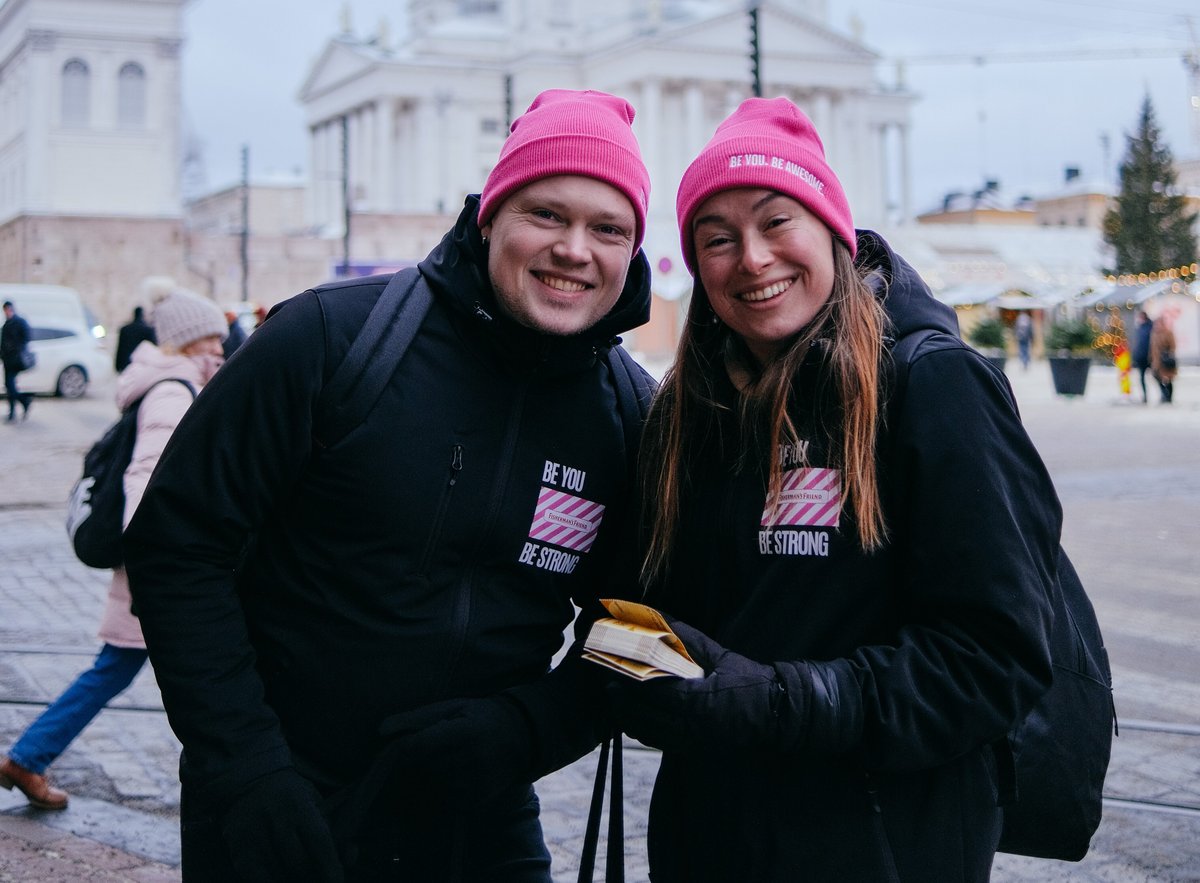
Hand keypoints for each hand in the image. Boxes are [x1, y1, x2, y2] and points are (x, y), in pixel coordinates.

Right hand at [220, 768, 342, 881]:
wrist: (250, 783)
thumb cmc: (292, 796)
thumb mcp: (316, 802)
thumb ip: (333, 829)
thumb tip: (348, 856)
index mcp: (298, 804)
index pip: (319, 841)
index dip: (330, 867)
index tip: (336, 881)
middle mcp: (274, 819)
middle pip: (299, 864)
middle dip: (312, 874)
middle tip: (317, 873)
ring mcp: (252, 837)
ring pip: (280, 875)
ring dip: (292, 878)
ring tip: (296, 868)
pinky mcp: (237, 852)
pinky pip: (259, 880)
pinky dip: (273, 880)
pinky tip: (279, 871)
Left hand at [375, 695, 533, 809]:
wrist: (521, 735)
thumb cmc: (479, 716)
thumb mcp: (452, 707)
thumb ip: (416, 718)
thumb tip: (380, 730)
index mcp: (463, 732)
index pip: (415, 747)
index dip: (398, 752)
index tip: (392, 752)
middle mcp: (470, 760)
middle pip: (420, 770)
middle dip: (412, 766)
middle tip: (419, 756)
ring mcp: (475, 784)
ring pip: (430, 787)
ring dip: (425, 780)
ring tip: (441, 764)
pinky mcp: (478, 801)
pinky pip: (444, 801)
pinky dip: (440, 792)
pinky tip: (451, 777)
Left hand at [608, 617, 792, 752]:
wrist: (776, 714)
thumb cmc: (750, 681)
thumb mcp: (719, 655)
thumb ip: (688, 638)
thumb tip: (660, 618)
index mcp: (696, 701)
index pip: (651, 690)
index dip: (627, 679)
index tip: (610, 668)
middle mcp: (690, 727)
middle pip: (643, 714)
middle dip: (621, 698)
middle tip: (606, 683)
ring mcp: (692, 742)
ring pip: (647, 732)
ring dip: (628, 716)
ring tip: (615, 699)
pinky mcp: (694, 750)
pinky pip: (658, 742)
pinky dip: (642, 730)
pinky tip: (634, 717)